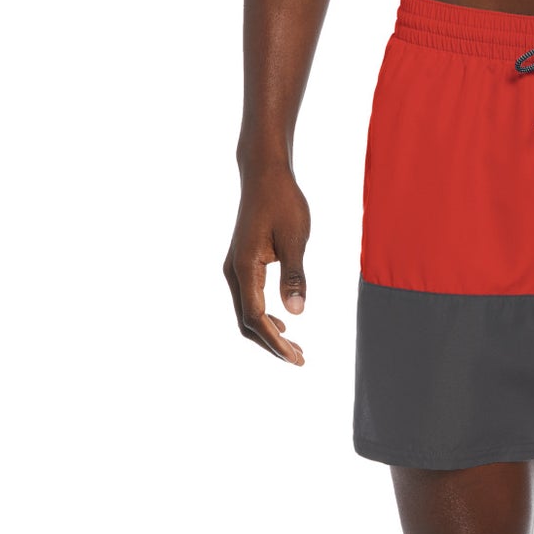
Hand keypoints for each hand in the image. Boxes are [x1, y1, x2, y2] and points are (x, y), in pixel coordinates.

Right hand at [224, 164, 310, 364]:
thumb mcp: (295, 238)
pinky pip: (248, 300)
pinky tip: (283, 322)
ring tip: (295, 347)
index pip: (256, 318)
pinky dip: (264, 317)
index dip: (275, 343)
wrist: (264, 175)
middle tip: (300, 359)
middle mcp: (233, 271)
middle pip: (246, 322)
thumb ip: (295, 276)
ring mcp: (234, 268)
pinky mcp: (241, 264)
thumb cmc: (283, 202)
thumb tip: (297, 313)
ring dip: (268, 333)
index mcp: (244, 267)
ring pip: (245, 312)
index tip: (297, 358)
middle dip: (272, 345)